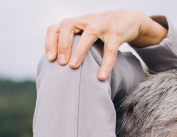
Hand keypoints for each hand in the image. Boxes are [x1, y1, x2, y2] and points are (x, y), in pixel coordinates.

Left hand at [45, 10, 167, 80]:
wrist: (126, 19)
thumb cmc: (100, 31)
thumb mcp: (85, 32)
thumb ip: (73, 43)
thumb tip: (58, 65)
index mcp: (76, 22)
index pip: (56, 28)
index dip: (50, 42)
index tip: (50, 59)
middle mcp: (87, 20)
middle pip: (68, 25)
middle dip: (62, 44)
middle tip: (61, 63)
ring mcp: (102, 25)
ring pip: (88, 34)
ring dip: (79, 50)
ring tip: (74, 67)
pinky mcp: (116, 34)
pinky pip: (110, 50)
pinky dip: (105, 64)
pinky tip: (101, 77)